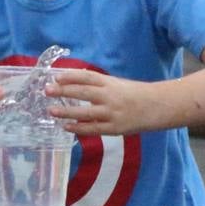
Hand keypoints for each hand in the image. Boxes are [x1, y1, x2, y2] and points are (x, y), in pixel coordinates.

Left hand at [44, 68, 159, 136]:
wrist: (158, 107)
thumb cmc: (135, 94)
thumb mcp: (117, 84)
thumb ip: (99, 85)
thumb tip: (73, 83)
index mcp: (110, 83)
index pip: (87, 77)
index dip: (70, 76)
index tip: (55, 76)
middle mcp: (109, 96)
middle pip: (82, 92)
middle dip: (63, 91)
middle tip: (46, 90)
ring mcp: (111, 113)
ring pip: (85, 112)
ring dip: (66, 112)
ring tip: (51, 111)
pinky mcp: (114, 128)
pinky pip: (93, 129)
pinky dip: (78, 128)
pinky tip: (66, 127)